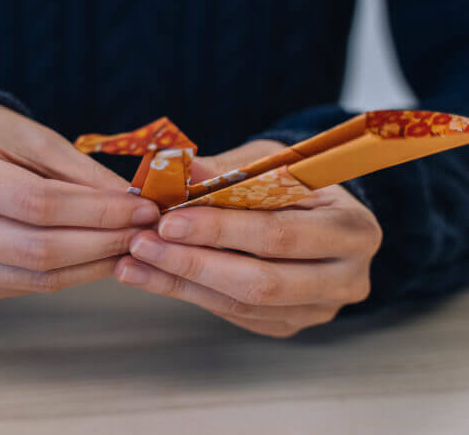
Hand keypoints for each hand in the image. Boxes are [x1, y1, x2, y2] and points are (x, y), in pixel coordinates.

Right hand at [0, 102, 159, 298]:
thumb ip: (80, 173)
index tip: (142, 208)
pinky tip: (93, 259)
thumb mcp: (32, 136)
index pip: (33, 202)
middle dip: (99, 243)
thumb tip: (133, 207)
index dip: (95, 211)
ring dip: (88, 266)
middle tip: (144, 234)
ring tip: (127, 248)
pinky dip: (64, 276)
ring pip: (28, 277)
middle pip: (31, 249)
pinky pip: (18, 287)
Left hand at [114, 139, 381, 336]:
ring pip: (243, 304)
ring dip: (181, 282)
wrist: (319, 212)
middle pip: (262, 281)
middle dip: (193, 263)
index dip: (219, 229)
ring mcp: (321, 308)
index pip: (277, 234)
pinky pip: (235, 315)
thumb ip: (224, 171)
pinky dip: (189, 293)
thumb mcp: (267, 162)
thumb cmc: (294, 180)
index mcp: (352, 228)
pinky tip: (151, 275)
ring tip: (133, 262)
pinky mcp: (291, 324)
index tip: (167, 219)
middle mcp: (347, 277)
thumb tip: (169, 169)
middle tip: (141, 244)